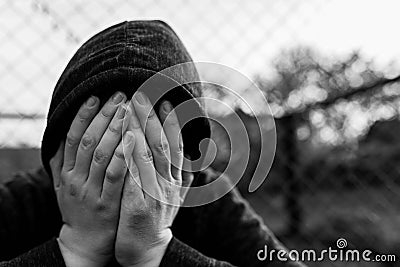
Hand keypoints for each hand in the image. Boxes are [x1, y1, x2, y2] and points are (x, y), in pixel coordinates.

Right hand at [50, 92, 134, 266]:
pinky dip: (123, 155)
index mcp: (66, 172)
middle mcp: (76, 179)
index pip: (73, 137)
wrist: (85, 241)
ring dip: (115, 129)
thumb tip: (61, 132)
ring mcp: (91, 191)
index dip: (83, 115)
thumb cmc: (78, 207)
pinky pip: (116, 176)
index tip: (96, 96)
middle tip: (120, 95)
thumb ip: (61, 159)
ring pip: (102, 155)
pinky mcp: (107, 203)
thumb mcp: (62, 184)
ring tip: (129, 109)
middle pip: (89, 141)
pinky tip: (134, 138)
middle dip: (104, 116)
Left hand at [115, 92, 193, 266]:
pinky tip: (126, 139)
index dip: (172, 123)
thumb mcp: (174, 195)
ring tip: (133, 106)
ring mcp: (155, 195)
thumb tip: (196, 154)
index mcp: (176, 180)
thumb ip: (184, 174)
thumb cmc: (156, 217)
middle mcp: (169, 184)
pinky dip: (132, 157)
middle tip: (144, 93)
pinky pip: (135, 177)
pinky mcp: (139, 207)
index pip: (177, 146)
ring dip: (142, 129)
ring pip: (150, 156)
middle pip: (163, 145)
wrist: (145, 249)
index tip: (165, 101)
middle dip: (154, 118)